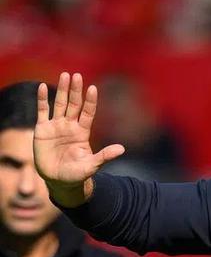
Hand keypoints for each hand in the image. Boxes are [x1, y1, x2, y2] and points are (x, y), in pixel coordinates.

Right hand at [34, 72, 124, 205]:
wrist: (59, 181)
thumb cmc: (77, 174)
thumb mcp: (92, 165)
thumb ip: (104, 156)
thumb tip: (122, 149)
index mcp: (82, 133)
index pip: (87, 113)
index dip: (90, 101)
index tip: (93, 88)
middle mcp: (70, 126)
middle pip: (74, 104)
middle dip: (76, 90)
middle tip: (77, 75)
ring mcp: (56, 127)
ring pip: (59, 104)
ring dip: (62, 90)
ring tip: (65, 75)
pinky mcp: (42, 130)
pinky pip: (42, 111)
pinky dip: (42, 99)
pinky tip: (43, 87)